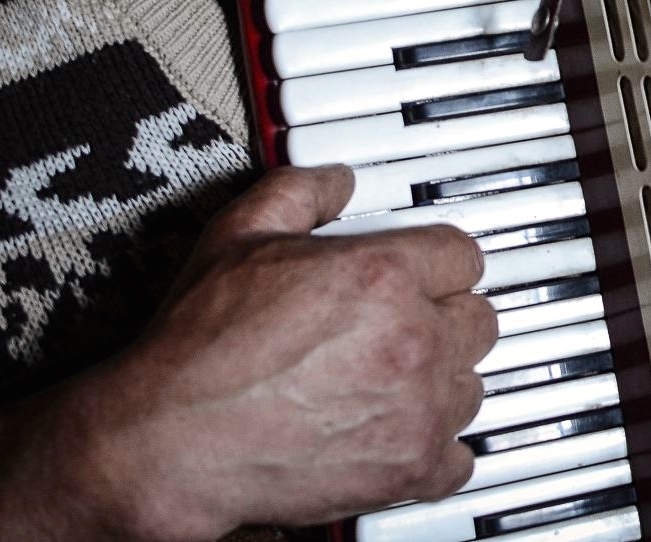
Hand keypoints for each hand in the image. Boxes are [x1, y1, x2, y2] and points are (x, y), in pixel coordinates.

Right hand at [87, 164, 495, 539]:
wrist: (172, 440)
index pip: (464, 256)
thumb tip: (336, 181)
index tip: (422, 276)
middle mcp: (415, 340)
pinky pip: (460, 457)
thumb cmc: (200, 347)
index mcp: (386, 275)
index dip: (437, 262)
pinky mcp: (410, 469)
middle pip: (478, 319)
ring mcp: (418, 409)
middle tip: (403, 327)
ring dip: (441, 382)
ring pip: (471, 385)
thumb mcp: (239, 235)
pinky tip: (401, 433)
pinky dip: (437, 450)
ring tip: (391, 380)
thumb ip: (300, 192)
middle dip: (445, 319)